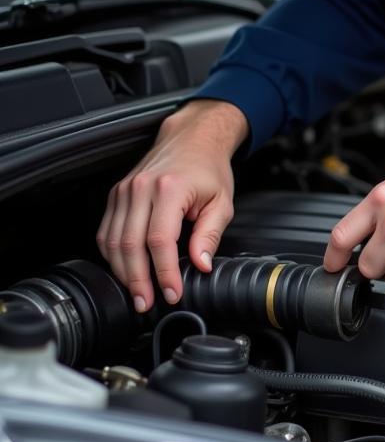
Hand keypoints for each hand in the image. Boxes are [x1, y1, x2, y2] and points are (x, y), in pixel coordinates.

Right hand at [96, 99, 247, 311]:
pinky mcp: (116, 194)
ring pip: (112, 242)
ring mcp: (124, 190)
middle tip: (147, 303)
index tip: (172, 293)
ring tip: (137, 293)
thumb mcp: (222, 202)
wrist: (192, 138)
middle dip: (138, 280)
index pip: (160, 241)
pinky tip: (125, 269)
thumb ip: (210, 235)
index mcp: (170, 189)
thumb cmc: (209, 169)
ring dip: (122, 272)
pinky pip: (106, 231)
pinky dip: (112, 255)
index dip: (164, 272)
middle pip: (130, 245)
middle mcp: (141, 188)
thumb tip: (201, 265)